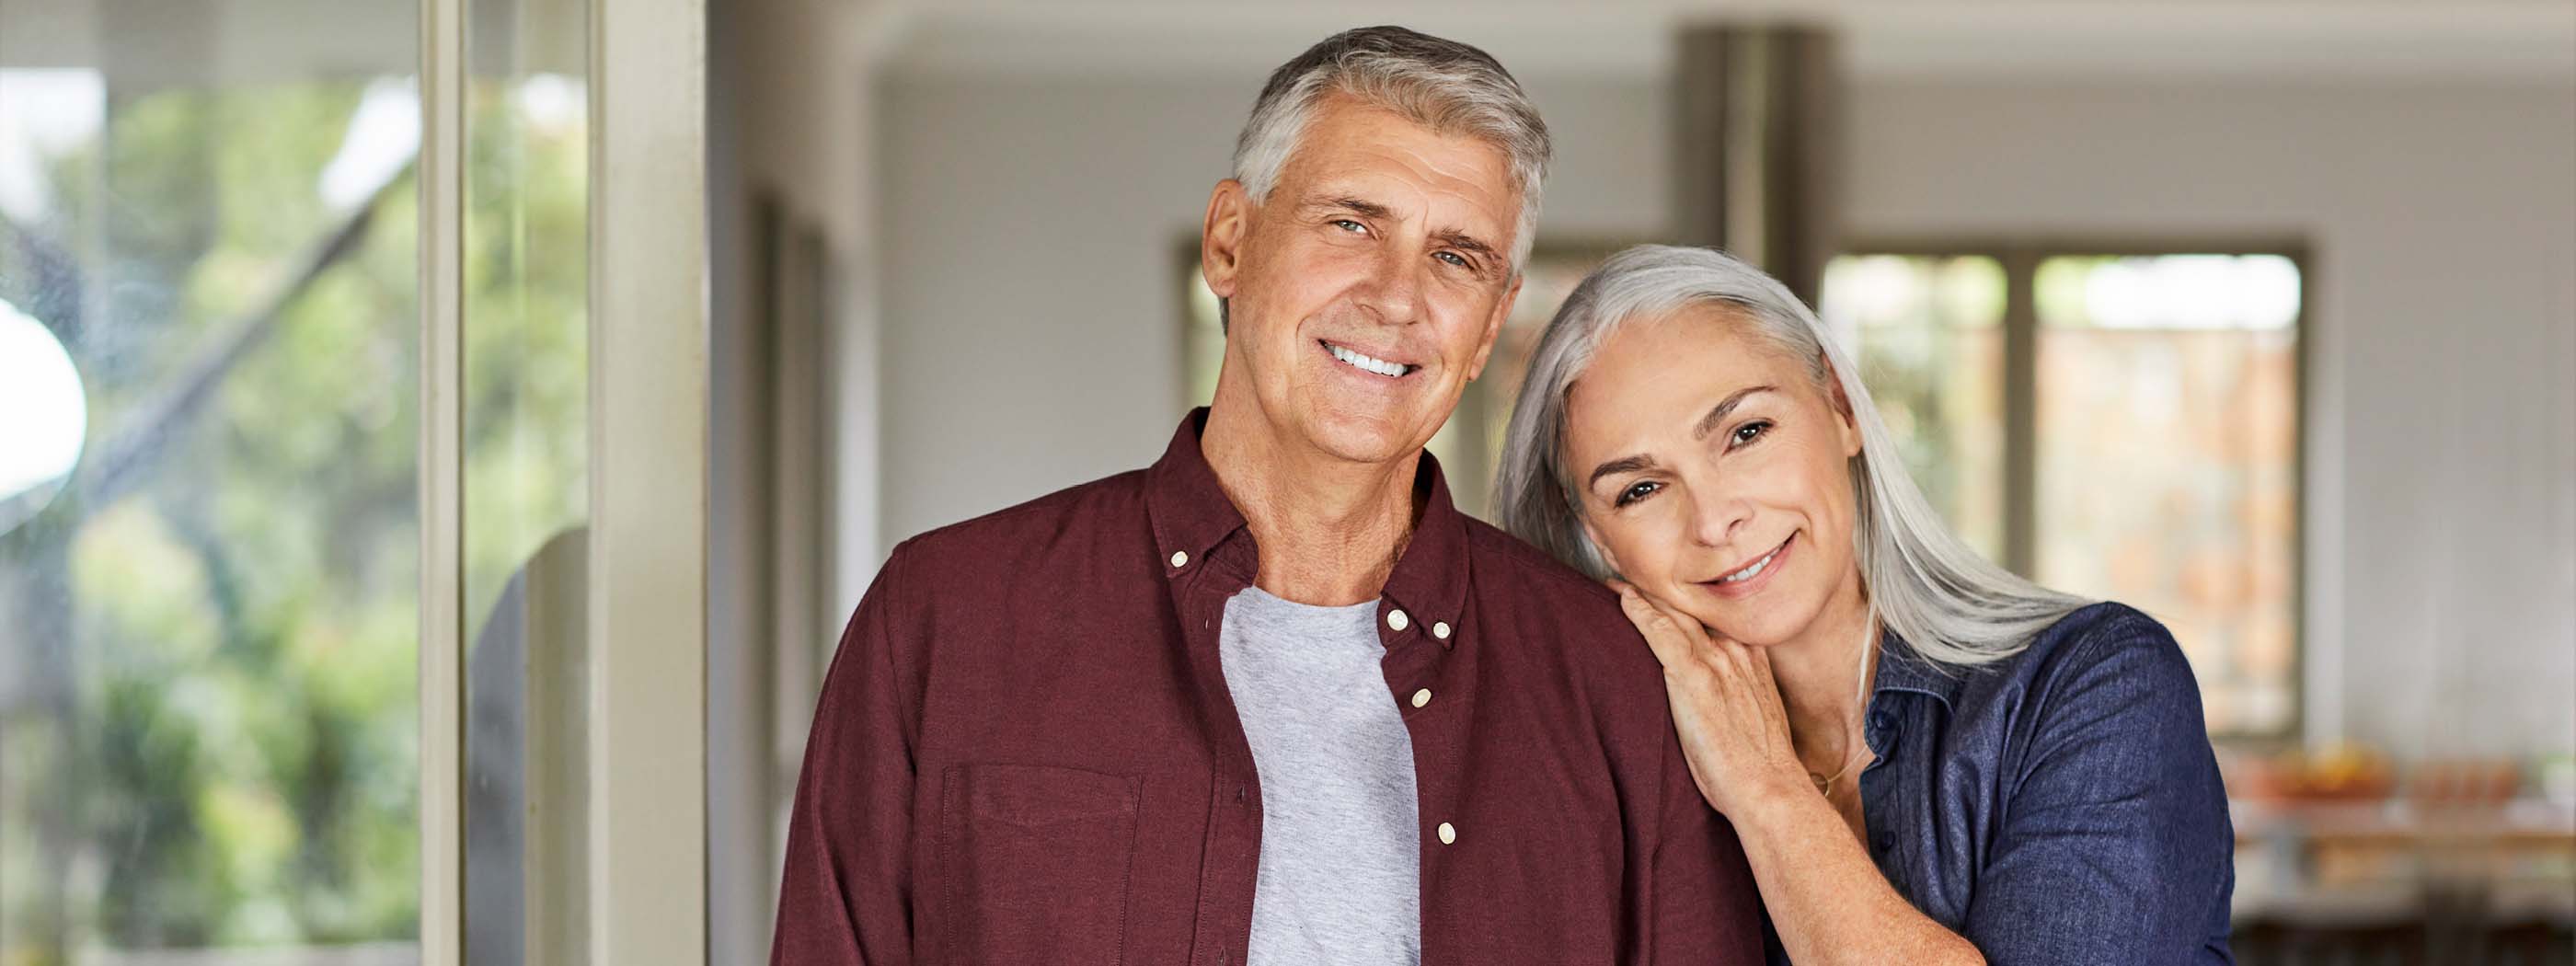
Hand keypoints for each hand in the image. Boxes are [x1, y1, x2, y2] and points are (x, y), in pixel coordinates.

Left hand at [1611, 581, 1810, 818]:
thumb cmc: (1762, 767)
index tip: (1669, 592)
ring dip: (1642, 593)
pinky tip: (1620, 598)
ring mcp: (1716, 661)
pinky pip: (1660, 632)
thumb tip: (1719, 702)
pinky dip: (1639, 611)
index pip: (1715, 619)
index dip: (1689, 602)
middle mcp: (1736, 652)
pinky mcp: (1694, 676)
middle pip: (1694, 609)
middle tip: (1633, 574)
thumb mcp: (1757, 718)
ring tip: (1615, 580)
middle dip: (1663, 590)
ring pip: (1674, 613)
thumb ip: (1740, 696)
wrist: (1769, 788)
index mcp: (1753, 660)